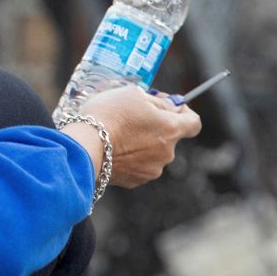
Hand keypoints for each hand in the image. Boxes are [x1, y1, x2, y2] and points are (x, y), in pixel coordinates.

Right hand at [80, 85, 201, 186]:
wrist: (83, 146)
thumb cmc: (107, 115)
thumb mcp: (133, 94)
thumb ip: (157, 101)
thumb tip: (170, 106)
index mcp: (171, 129)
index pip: (194, 123)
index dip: (184, 113)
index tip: (169, 107)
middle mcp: (167, 153)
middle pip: (169, 138)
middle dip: (155, 127)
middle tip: (133, 117)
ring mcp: (151, 170)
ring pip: (152, 153)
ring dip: (140, 144)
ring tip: (116, 134)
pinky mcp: (134, 181)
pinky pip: (137, 166)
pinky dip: (128, 158)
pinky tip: (111, 149)